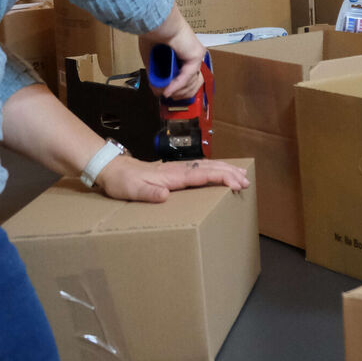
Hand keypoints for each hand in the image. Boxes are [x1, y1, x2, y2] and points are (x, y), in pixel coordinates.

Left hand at [97, 156, 250, 202]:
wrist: (114, 170)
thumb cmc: (123, 182)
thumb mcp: (132, 190)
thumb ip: (148, 192)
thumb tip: (165, 194)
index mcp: (174, 175)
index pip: (203, 174)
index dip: (222, 177)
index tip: (237, 183)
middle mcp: (179, 169)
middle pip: (211, 167)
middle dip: (230, 173)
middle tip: (247, 181)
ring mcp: (178, 169)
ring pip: (208, 166)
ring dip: (226, 170)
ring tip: (241, 176)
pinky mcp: (176, 172)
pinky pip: (201, 169)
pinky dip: (215, 170)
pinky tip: (220, 174)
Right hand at [138, 14, 207, 100]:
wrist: (157, 21)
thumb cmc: (153, 33)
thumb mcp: (153, 59)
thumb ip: (157, 75)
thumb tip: (159, 92)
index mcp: (185, 54)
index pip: (189, 79)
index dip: (180, 91)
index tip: (167, 95)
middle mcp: (193, 55)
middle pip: (194, 84)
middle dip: (180, 94)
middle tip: (167, 97)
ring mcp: (196, 55)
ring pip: (191, 82)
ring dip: (177, 91)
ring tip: (165, 93)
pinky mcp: (196, 55)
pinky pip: (186, 76)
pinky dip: (175, 86)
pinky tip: (167, 91)